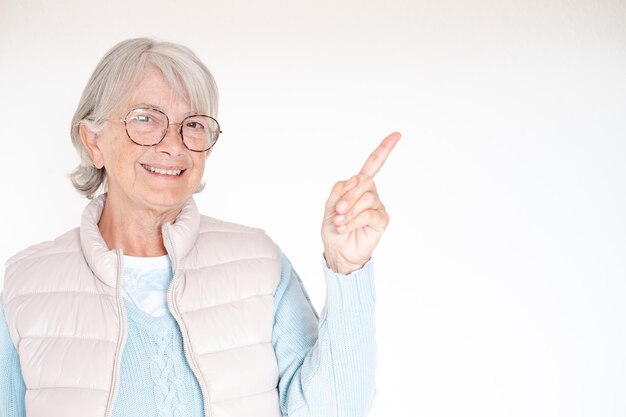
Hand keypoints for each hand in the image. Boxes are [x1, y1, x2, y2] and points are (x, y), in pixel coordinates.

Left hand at [322, 132, 400, 273]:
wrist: (337, 252)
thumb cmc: (334, 230)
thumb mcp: (330, 206)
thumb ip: (340, 189)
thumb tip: (356, 180)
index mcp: (358, 187)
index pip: (373, 165)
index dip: (384, 150)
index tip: (396, 135)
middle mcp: (370, 194)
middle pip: (363, 181)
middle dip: (347, 195)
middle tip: (337, 211)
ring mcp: (377, 206)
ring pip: (366, 197)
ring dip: (349, 210)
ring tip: (340, 222)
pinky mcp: (381, 220)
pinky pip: (369, 213)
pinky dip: (354, 220)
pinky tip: (345, 227)